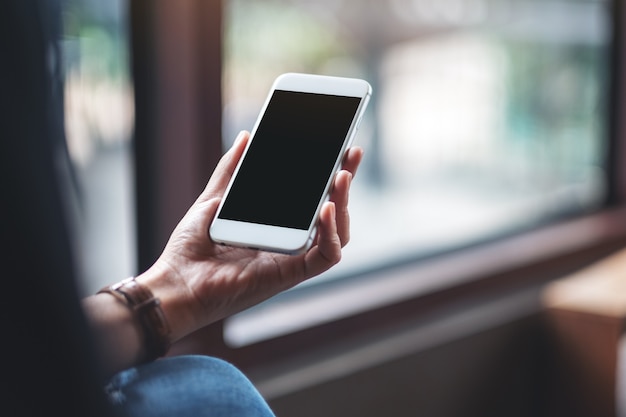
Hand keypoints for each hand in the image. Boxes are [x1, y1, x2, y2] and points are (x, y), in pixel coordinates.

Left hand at [138, 131, 363, 343]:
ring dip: (344, 204)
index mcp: (276, 227)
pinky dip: (332, 233)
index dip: (331, 176)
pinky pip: (325, 257)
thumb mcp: (213, 199)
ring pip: (337, 235)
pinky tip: (325, 208)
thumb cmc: (191, 248)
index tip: (341, 148)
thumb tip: (247, 137)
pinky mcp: (290, 275)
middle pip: (332, 214)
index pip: (314, 200)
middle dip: (345, 184)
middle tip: (351, 154)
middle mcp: (290, 244)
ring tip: (342, 176)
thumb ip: (232, 170)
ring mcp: (292, 260)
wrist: (176, 281)